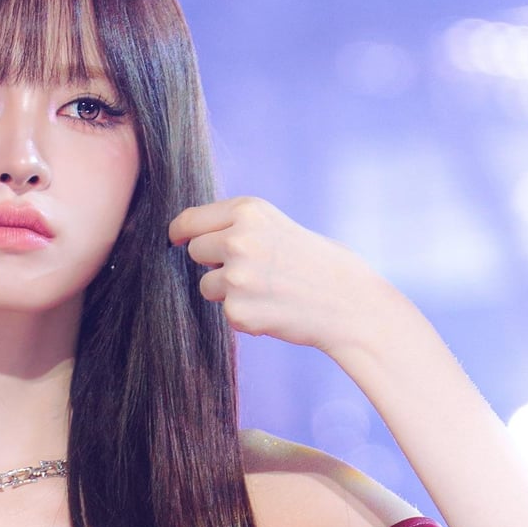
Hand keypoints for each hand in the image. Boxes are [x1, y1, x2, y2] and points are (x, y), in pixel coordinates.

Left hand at [168, 194, 391, 353]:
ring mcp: (236, 278)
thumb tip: (190, 237)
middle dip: (212, 262)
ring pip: (206, 286)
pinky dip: (244, 315)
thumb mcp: (278, 227)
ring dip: (227, 291)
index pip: (189, 220)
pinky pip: (225, 312)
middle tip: (249, 270)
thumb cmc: (319, 263)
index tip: (177, 239)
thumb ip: (239, 227)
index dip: (180, 232)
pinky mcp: (238, 312)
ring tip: (267, 290)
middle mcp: (238, 240)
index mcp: (248, 211)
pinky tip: (274, 309)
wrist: (350, 304)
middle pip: (194, 252)